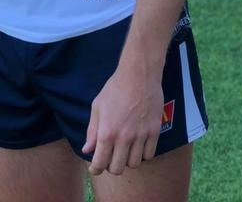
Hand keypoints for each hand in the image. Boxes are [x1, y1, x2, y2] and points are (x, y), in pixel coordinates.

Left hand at [82, 62, 164, 176]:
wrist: (139, 73)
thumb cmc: (116, 87)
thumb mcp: (98, 106)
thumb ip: (92, 131)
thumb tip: (87, 150)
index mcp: (107, 132)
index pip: (100, 164)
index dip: (96, 169)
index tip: (96, 167)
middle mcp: (124, 137)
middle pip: (117, 169)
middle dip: (111, 166)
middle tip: (111, 156)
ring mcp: (141, 135)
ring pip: (134, 163)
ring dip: (128, 160)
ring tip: (126, 149)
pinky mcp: (154, 131)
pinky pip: (149, 154)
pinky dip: (143, 154)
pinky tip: (138, 145)